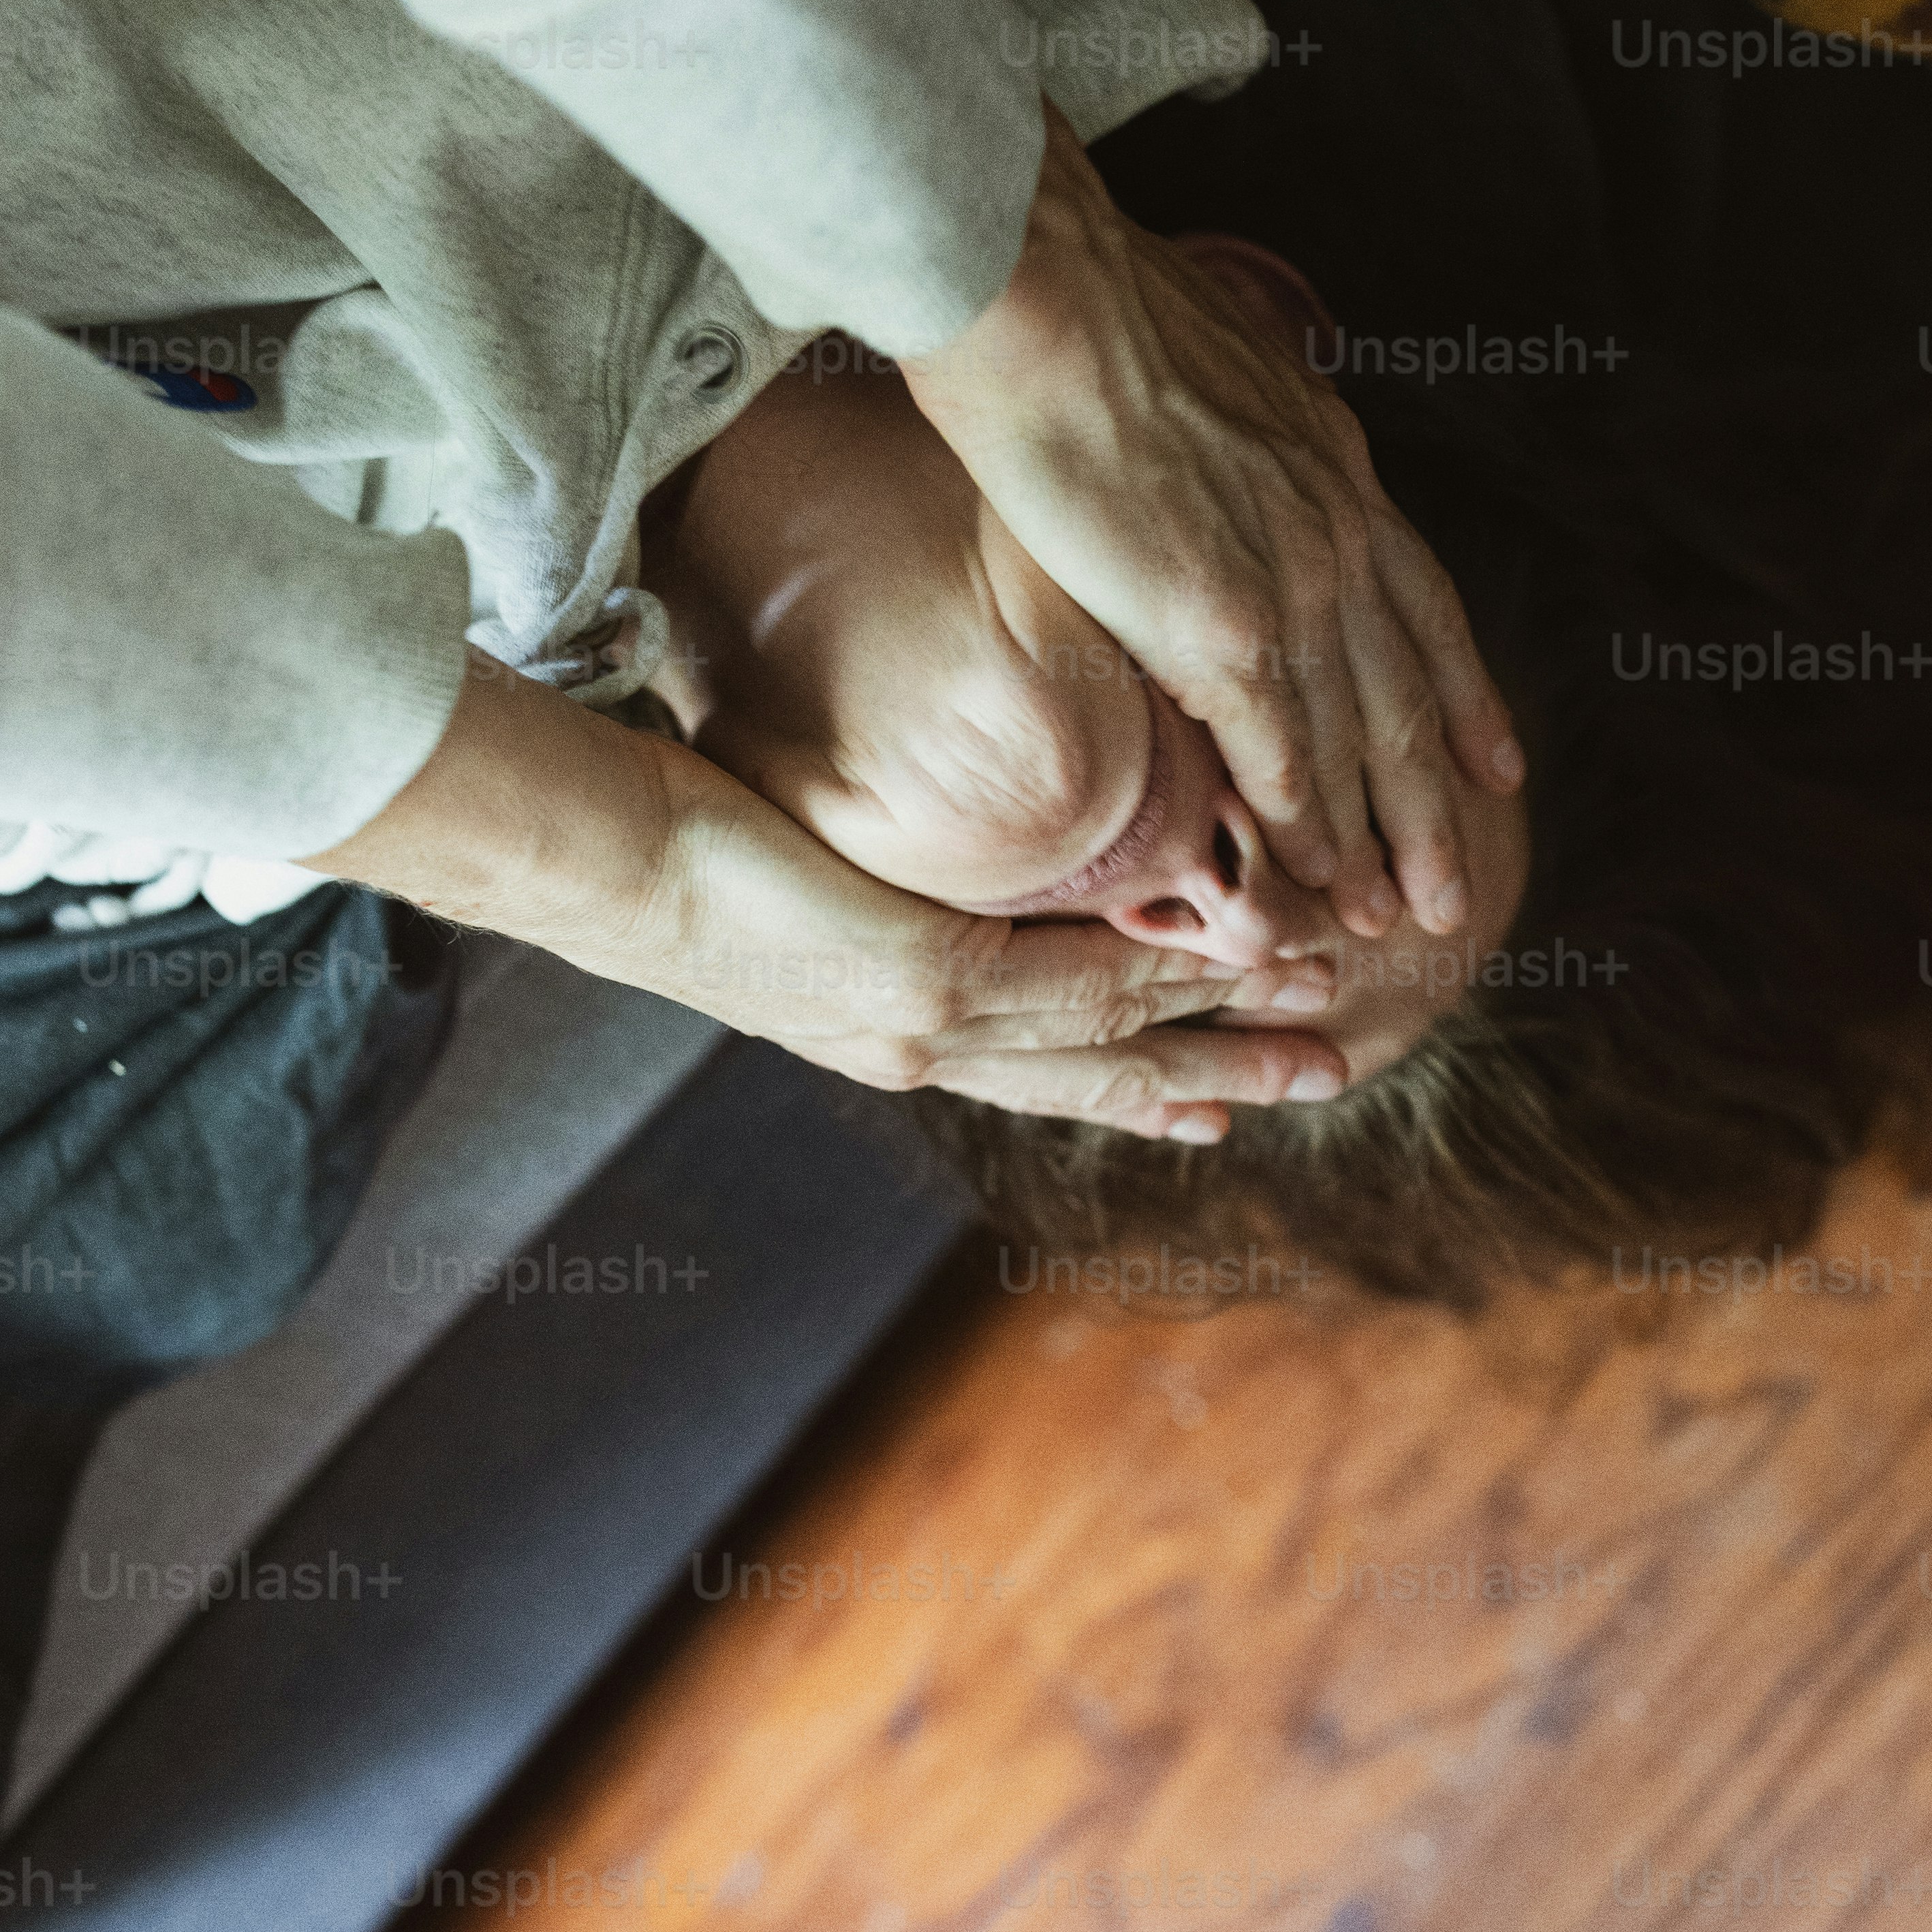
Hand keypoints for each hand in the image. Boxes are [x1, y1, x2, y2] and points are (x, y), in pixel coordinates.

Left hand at [301, 654, 1349, 1140]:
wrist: (610, 864)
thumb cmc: (693, 843)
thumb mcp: (820, 871)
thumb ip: (900, 876)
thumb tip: (961, 834)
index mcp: (899, 1030)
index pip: (1054, 1068)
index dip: (1152, 1081)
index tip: (1229, 1097)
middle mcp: (920, 1049)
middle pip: (1102, 1078)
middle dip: (1217, 1080)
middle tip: (1321, 1076)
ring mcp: (923, 1025)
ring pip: (1106, 1040)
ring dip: (1216, 1036)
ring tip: (1308, 1015)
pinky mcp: (919, 978)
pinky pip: (1067, 983)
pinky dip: (1154, 979)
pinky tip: (1220, 963)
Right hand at [899, 106, 1522, 940]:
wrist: (1039, 291)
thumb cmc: (1084, 308)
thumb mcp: (1209, 366)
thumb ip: (1236, 437)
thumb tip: (1216, 453)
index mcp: (1334, 466)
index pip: (1428, 603)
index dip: (1465, 694)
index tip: (1496, 765)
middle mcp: (1335, 528)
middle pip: (1410, 695)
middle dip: (1437, 807)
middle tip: (1456, 894)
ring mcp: (1287, 579)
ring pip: (1359, 739)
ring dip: (1377, 841)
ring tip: (1393, 921)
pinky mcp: (1219, 622)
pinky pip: (1281, 750)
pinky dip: (1304, 827)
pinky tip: (1312, 883)